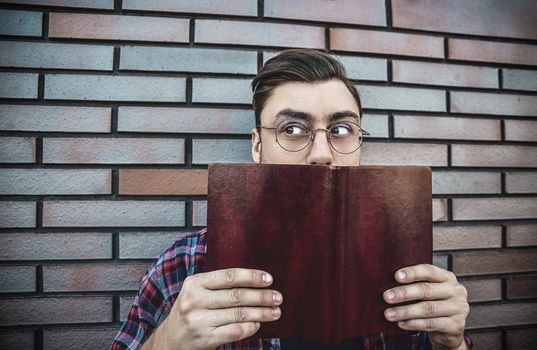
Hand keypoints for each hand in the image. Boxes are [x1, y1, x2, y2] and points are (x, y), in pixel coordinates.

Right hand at [142, 268, 281, 349]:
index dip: (251, 277)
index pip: (229, 276)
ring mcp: (199, 320)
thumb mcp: (197, 292)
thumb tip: (255, 280)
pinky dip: (250, 327)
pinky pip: (235, 331)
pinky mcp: (204, 338)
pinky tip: (258, 324)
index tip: (269, 279)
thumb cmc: (190, 311)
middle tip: (278, 297)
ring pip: (238, 314)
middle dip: (261, 296)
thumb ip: (218, 285)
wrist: (169, 340)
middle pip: (236, 296)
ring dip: (261, 313)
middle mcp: (195, 300)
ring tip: (275, 312)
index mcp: (195, 283)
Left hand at [383, 264, 469, 349]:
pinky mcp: (457, 325)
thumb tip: (385, 281)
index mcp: (447, 277)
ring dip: (405, 311)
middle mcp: (456, 291)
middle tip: (386, 297)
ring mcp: (459, 308)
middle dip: (404, 293)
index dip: (413, 273)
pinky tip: (401, 323)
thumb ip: (415, 284)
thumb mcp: (428, 292)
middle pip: (427, 290)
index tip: (396, 276)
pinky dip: (414, 324)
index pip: (430, 271)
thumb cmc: (432, 304)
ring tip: (389, 314)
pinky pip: (431, 324)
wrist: (449, 330)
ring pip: (428, 309)